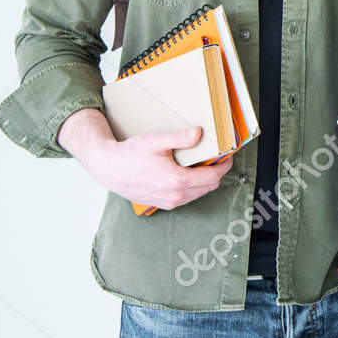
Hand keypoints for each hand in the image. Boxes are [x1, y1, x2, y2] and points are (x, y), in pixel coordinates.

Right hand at [75, 121, 231, 211]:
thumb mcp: (156, 141)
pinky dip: (193, 187)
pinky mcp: (163, 204)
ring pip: (199, 193)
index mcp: (177, 181)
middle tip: (216, 158)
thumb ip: (180, 138)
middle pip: (209, 186)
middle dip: (216, 172)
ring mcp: (169, 202)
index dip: (224, 166)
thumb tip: (199, 133)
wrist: (109, 169)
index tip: (227, 156)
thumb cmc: (130, 155)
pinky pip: (187, 197)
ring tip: (202, 164)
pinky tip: (187, 173)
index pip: (213, 176)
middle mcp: (176, 195)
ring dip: (204, 180)